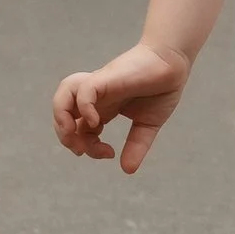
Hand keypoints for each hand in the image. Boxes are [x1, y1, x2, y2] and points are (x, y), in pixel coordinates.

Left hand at [53, 39, 191, 172]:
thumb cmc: (160, 88)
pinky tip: (96, 121)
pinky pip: (82, 90)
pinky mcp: (106, 78)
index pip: (78, 130)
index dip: (86, 147)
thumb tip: (127, 170)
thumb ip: (136, 145)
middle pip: (63, 116)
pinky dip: (82, 107)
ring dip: (61, 118)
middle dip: (67, 138)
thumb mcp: (147, 125)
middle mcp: (96, 98)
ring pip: (63, 96)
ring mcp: (99, 86)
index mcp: (102, 109)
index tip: (109, 154)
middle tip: (85, 150)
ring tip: (74, 135)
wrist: (173, 63)